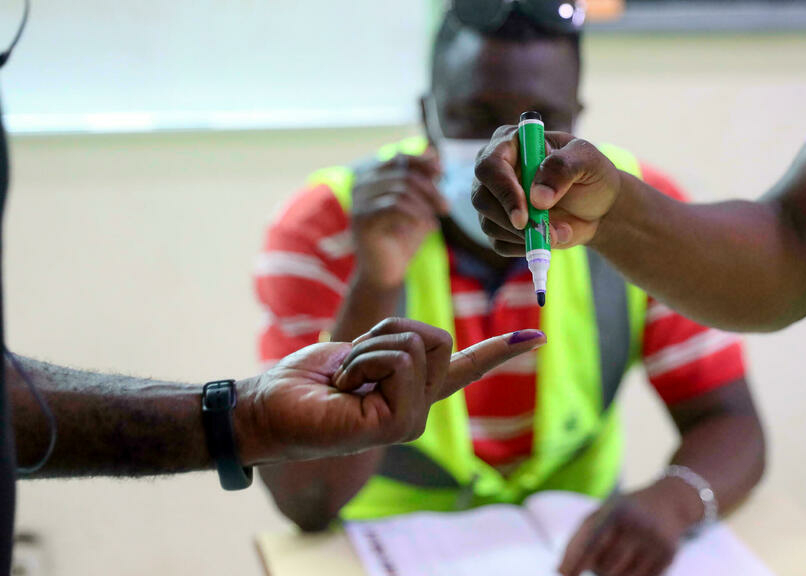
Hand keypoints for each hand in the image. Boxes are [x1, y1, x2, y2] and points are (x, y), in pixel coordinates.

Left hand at [235, 318, 545, 464]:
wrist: (268, 407)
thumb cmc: (306, 379)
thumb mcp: (360, 349)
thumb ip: (396, 346)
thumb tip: (415, 345)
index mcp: (413, 388)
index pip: (466, 366)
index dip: (501, 350)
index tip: (538, 336)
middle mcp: (419, 407)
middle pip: (437, 337)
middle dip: (388, 330)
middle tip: (353, 361)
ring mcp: (413, 420)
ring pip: (416, 345)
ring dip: (370, 347)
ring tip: (345, 378)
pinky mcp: (400, 424)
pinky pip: (399, 361)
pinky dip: (363, 361)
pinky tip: (345, 389)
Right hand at [352, 151, 447, 287]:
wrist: (386, 273)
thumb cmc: (403, 239)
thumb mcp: (418, 205)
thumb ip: (423, 181)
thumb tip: (434, 155)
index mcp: (371, 177)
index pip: (398, 157)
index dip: (421, 161)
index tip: (441, 171)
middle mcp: (360, 184)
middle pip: (403, 173)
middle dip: (430, 189)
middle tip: (446, 208)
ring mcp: (358, 201)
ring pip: (401, 189)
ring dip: (425, 206)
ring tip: (434, 221)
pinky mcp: (362, 220)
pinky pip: (394, 206)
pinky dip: (416, 216)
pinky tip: (426, 228)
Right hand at [472, 126, 622, 255]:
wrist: (597, 205)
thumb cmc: (591, 174)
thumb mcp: (587, 161)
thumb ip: (563, 168)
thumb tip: (537, 197)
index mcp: (511, 144)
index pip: (490, 165)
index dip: (503, 191)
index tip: (524, 215)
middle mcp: (496, 171)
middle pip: (481, 198)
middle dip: (511, 220)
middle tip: (542, 232)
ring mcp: (495, 200)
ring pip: (489, 224)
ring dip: (525, 237)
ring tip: (560, 231)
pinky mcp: (501, 226)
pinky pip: (500, 244)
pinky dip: (526, 248)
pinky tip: (549, 239)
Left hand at [559, 481, 698, 575]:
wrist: (669, 502)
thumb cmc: (624, 512)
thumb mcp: (601, 515)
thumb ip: (580, 539)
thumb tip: (562, 571)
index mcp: (616, 512)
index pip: (592, 543)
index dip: (576, 561)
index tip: (564, 573)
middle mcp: (637, 525)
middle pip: (605, 566)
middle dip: (597, 568)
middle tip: (599, 559)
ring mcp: (655, 541)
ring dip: (613, 574)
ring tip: (616, 559)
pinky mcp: (669, 555)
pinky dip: (633, 575)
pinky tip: (635, 560)